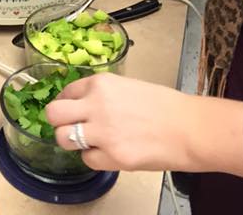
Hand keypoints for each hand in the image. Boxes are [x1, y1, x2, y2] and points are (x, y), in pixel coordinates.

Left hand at [45, 73, 242, 179]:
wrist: (189, 128)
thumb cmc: (164, 106)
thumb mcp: (127, 87)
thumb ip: (102, 94)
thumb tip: (82, 105)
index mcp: (100, 84)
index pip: (65, 92)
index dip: (67, 104)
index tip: (71, 112)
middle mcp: (96, 105)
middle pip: (53, 114)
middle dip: (58, 122)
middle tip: (71, 128)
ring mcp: (103, 132)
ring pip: (63, 139)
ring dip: (72, 142)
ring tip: (90, 142)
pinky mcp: (113, 157)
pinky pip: (87, 159)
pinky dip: (94, 158)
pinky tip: (110, 153)